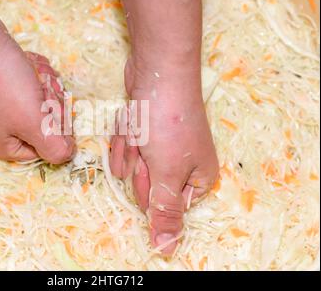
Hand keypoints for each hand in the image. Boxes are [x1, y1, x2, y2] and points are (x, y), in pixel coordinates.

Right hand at [0, 15, 74, 162]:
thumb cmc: (6, 85)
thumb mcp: (34, 122)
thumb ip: (54, 146)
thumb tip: (68, 156)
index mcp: (8, 147)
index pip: (48, 148)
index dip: (56, 128)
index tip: (48, 110)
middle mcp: (6, 129)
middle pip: (49, 124)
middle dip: (50, 102)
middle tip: (38, 89)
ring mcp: (8, 106)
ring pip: (47, 101)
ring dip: (46, 84)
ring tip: (32, 74)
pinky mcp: (12, 85)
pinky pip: (38, 84)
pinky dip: (39, 73)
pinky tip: (30, 65)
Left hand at [110, 57, 218, 254]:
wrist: (156, 71)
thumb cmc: (168, 122)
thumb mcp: (168, 172)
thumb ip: (165, 212)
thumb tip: (166, 250)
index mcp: (197, 179)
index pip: (165, 207)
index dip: (151, 189)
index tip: (153, 168)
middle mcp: (181, 165)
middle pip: (144, 188)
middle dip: (138, 167)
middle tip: (148, 145)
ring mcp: (160, 147)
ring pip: (130, 167)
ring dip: (129, 148)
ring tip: (142, 128)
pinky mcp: (143, 132)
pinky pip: (125, 147)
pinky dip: (125, 134)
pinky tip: (133, 119)